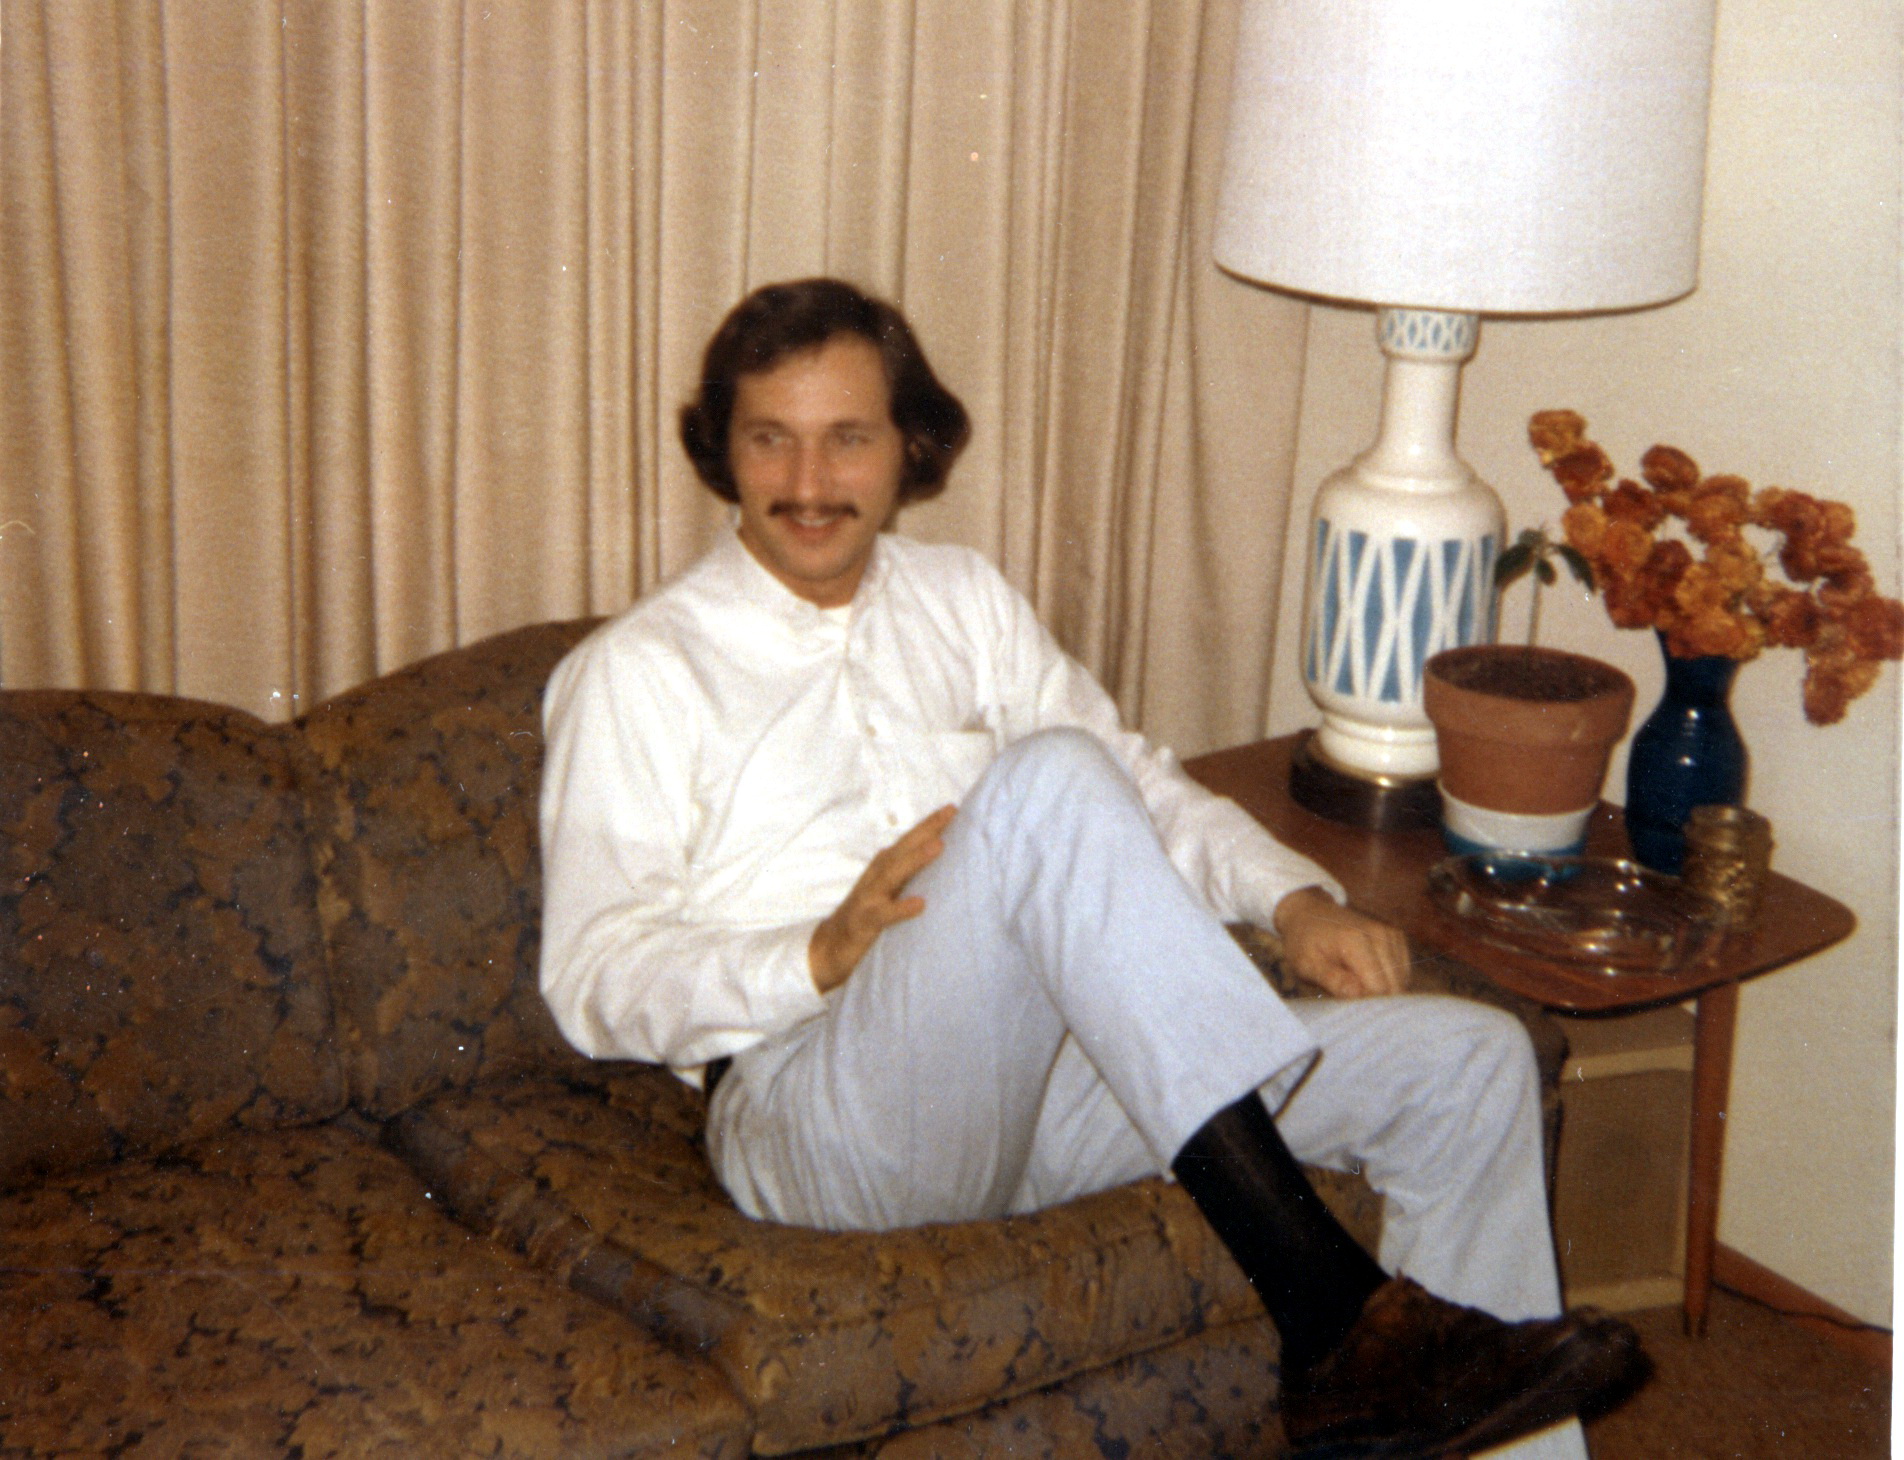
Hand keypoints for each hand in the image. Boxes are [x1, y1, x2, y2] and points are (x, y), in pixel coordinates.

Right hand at [808, 805, 956, 992]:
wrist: (829, 948)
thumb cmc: (866, 916)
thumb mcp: (888, 892)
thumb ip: (908, 875)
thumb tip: (939, 857)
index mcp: (883, 869)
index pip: (908, 842)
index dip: (928, 825)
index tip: (952, 808)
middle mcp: (875, 878)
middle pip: (902, 848)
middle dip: (925, 829)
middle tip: (950, 812)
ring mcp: (868, 899)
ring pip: (892, 874)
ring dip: (914, 859)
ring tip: (939, 845)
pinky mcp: (863, 923)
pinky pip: (883, 915)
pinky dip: (900, 908)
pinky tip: (919, 904)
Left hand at [1272, 886, 1409, 998]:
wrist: (1308, 913)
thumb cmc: (1304, 943)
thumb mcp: (1306, 964)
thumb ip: (1332, 979)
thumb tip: (1357, 995)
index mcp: (1356, 940)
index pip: (1378, 987)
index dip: (1366, 1004)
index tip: (1347, 1006)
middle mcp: (1380, 934)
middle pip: (1394, 986)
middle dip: (1375, 999)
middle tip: (1349, 997)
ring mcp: (1391, 934)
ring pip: (1401, 981)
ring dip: (1382, 990)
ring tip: (1354, 982)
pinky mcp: (1396, 938)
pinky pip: (1402, 972)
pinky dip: (1387, 980)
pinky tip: (1365, 976)